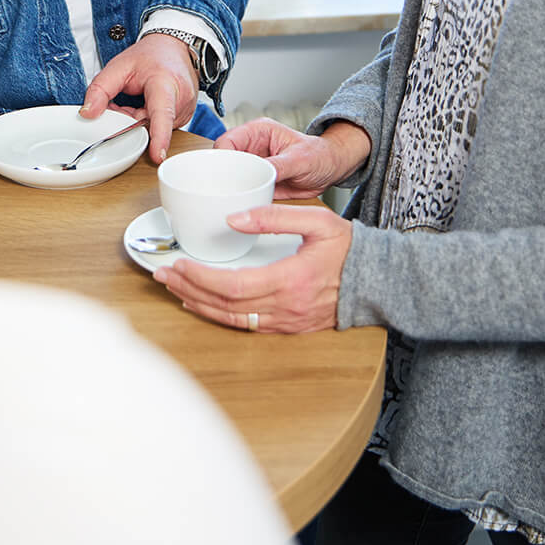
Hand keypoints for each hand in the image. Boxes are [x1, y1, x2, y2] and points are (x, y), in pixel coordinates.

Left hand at [79, 32, 197, 161]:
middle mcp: (181, 100)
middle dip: (130, 119)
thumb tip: (88, 114)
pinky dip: (148, 119)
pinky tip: (146, 104)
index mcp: (165, 84)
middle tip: (125, 99)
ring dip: (139, 119)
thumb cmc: (150, 56)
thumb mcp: (119, 66)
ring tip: (139, 98)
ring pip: (153, 128)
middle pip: (149, 125)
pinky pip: (159, 126)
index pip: (161, 114)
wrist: (174, 46)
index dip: (159, 137)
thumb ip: (100, 89)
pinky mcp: (184, 117)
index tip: (157, 156)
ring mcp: (185, 110)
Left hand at [153, 204, 351, 334]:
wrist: (380, 281)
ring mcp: (288, 322)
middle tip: (163, 274)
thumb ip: (273, 218)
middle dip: (189, 290)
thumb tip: (233, 220)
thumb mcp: (317, 221)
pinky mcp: (289, 327)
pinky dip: (220, 315)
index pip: (233, 286)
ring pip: (233, 320)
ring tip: (175, 288)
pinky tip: (205, 303)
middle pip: (225, 306)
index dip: (200, 279)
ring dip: (200, 305)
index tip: (177, 265)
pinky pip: (247, 325)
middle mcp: (286, 308)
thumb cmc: (351, 248)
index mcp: (291, 281)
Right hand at [217, 118, 370, 199]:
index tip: (221, 175)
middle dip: (221, 177)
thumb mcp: (300, 159)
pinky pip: (242, 190)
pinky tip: (241, 205)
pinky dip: (240, 198)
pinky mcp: (256, 181)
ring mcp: (252, 166)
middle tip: (223, 192)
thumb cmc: (319, 155)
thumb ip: (278, 165)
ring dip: (229, 189)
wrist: (331, 169)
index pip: (227, 141)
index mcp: (257, 132)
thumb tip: (259, 173)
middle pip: (223, 161)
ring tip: (230, 201)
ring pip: (229, 177)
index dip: (220, 158)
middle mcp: (251, 148)